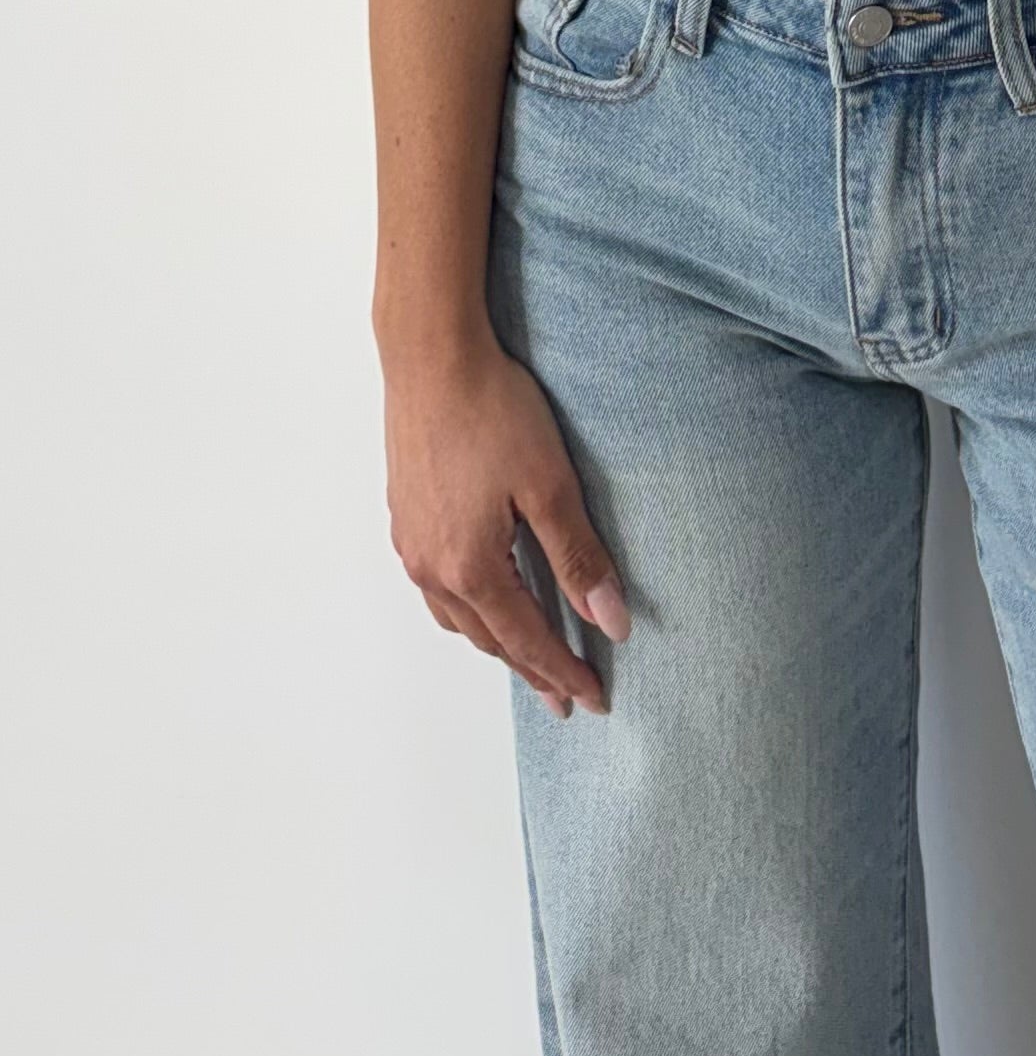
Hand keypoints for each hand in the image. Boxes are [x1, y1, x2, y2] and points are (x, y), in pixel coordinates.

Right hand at [383, 328, 630, 718]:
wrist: (430, 356)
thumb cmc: (492, 410)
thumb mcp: (550, 485)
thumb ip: (579, 558)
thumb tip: (611, 622)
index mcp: (469, 568)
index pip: (527, 640)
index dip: (564, 672)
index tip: (594, 699)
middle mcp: (432, 568)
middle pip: (490, 638)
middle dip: (531, 668)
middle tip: (566, 694)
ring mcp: (411, 544)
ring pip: (458, 618)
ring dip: (496, 640)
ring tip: (529, 653)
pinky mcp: (404, 517)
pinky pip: (437, 588)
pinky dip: (468, 608)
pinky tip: (482, 597)